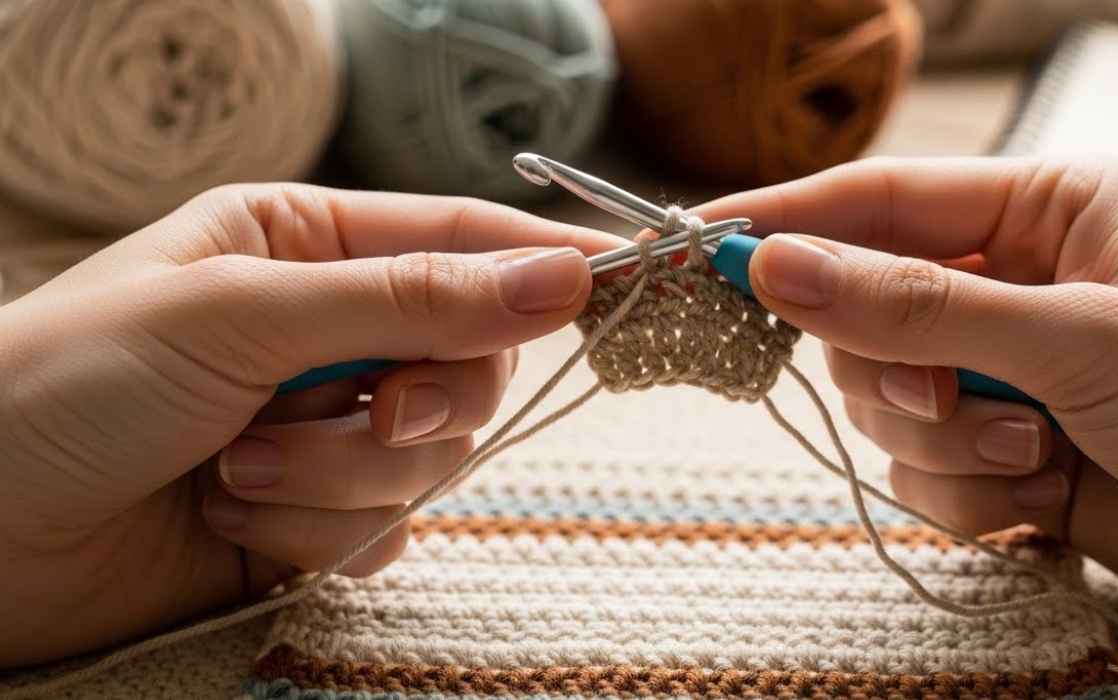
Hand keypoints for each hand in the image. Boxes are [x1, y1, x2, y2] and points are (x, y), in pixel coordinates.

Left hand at [0, 184, 616, 666]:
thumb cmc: (66, 386)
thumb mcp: (243, 314)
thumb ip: (410, 298)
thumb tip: (557, 279)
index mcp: (304, 245)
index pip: (460, 240)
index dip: (541, 263)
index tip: (617, 283)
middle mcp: (326, 330)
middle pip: (468, 360)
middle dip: (413, 402)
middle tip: (363, 409)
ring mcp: (323, 424)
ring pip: (430, 455)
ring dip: (337, 475)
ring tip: (235, 468)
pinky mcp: (312, 513)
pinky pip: (388, 528)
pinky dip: (320, 534)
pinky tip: (233, 518)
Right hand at [698, 157, 1117, 655]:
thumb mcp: (1078, 337)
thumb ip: (916, 306)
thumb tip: (780, 266)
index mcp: (1046, 209)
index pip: (879, 201)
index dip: (788, 226)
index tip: (702, 251)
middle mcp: (1020, 283)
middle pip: (867, 316)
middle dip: (900, 375)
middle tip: (952, 399)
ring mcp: (1014, 373)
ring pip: (891, 405)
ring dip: (947, 446)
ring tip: (1035, 457)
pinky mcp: (1016, 456)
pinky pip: (927, 475)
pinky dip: (972, 498)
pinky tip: (1049, 499)